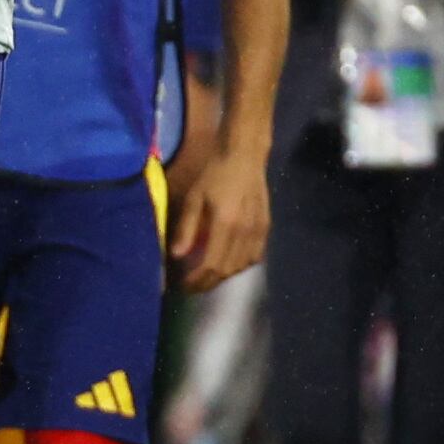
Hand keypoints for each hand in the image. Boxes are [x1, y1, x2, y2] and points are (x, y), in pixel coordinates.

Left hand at [168, 149, 270, 291]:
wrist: (244, 157)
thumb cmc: (214, 174)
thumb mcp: (194, 198)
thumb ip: (186, 229)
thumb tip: (176, 256)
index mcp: (226, 223)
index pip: (211, 265)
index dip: (197, 280)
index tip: (182, 286)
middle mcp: (245, 231)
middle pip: (227, 270)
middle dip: (207, 283)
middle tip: (191, 286)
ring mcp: (259, 231)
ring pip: (241, 267)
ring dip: (223, 276)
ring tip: (205, 277)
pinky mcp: (266, 228)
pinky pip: (254, 257)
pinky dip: (239, 266)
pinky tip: (227, 264)